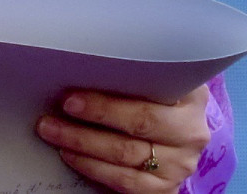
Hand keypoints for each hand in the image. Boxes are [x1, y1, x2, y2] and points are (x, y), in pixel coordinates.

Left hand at [34, 84, 211, 191]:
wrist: (173, 139)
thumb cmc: (156, 101)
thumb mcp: (157, 83)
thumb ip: (135, 73)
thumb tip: (85, 65)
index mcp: (191, 97)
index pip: (152, 90)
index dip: (112, 94)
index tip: (76, 92)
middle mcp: (190, 132)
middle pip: (139, 123)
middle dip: (95, 114)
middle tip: (61, 107)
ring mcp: (179, 165)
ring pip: (126, 155)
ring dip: (83, 143)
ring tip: (54, 131)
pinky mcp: (165, 189)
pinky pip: (125, 182)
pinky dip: (93, 168)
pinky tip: (72, 156)